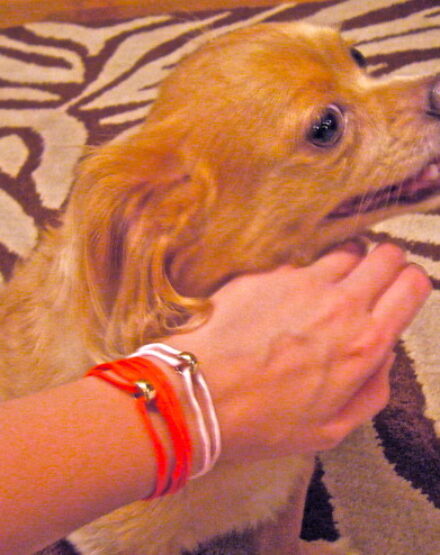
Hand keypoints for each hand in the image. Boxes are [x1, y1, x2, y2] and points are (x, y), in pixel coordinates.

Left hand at [168, 243, 431, 462]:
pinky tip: (279, 306)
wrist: (197, 396)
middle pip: (386, 255)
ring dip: (344, 269)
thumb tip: (381, 356)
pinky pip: (299, 265)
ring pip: (345, 252)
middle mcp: (339, 303)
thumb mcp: (331, 429)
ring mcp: (301, 282)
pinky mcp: (267, 275)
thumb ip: (372, 390)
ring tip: (323, 296)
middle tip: (368, 287)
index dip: (411, 285)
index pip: (411, 284)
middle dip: (385, 266)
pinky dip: (300, 279)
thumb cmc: (262, 422)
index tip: (400, 293)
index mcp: (364, 342)